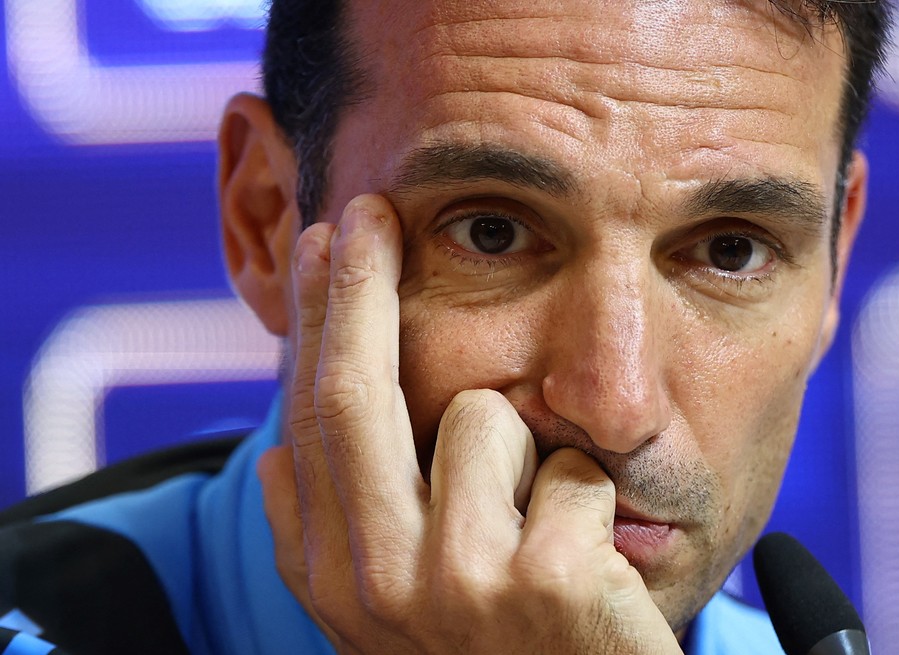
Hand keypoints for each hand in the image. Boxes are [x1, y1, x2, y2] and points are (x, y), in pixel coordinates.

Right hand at [257, 195, 683, 653]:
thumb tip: (273, 455)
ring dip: (531, 455)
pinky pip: (573, 469)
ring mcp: (458, 585)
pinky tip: (593, 564)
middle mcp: (376, 584)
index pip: (313, 420)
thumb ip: (340, 530)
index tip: (331, 242)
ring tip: (546, 531)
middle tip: (370, 211)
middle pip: (352, 396)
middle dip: (357, 287)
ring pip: (485, 417)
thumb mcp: (396, 610)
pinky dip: (593, 500)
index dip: (321, 321)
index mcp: (333, 580)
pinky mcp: (545, 582)